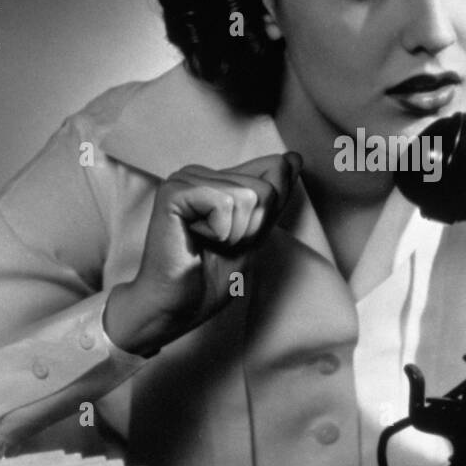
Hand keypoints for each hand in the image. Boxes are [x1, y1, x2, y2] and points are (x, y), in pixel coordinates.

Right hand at [104, 152, 301, 354]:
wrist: (176, 307)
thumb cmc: (209, 278)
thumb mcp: (256, 234)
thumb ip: (273, 197)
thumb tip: (292, 158)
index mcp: (217, 180)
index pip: (273, 172)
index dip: (267, 216)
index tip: (235, 240)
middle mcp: (199, 173)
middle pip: (266, 189)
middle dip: (252, 229)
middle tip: (219, 246)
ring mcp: (184, 179)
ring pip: (249, 196)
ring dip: (236, 234)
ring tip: (207, 244)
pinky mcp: (173, 191)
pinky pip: (226, 203)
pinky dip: (220, 232)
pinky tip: (194, 239)